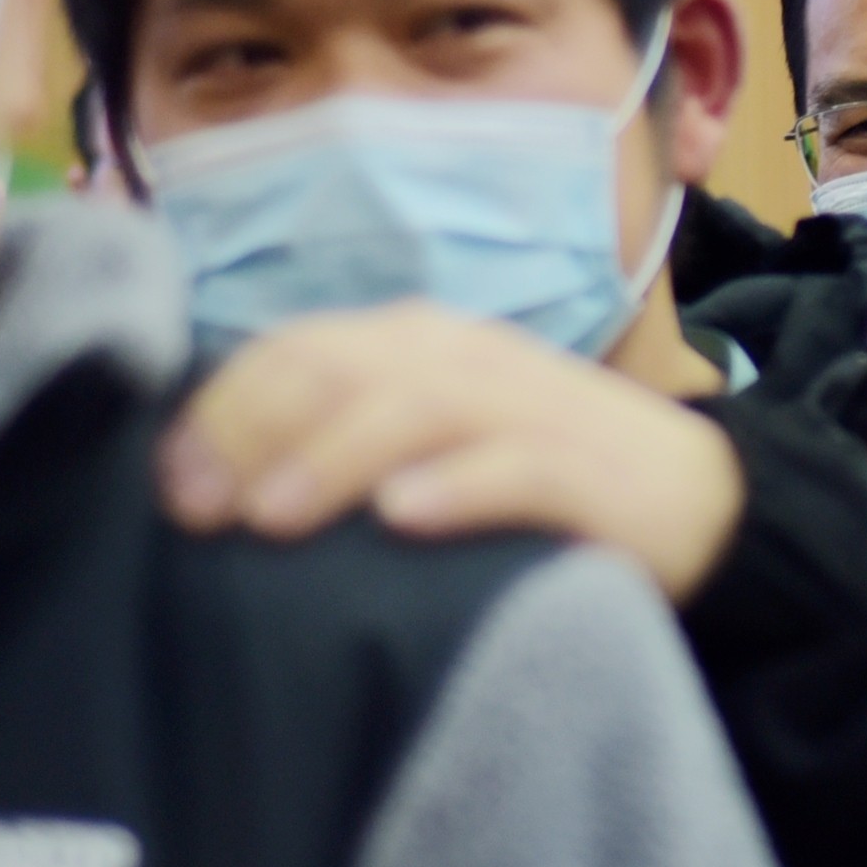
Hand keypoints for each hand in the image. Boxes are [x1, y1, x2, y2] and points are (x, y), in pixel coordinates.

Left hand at [159, 301, 744, 602]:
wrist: (697, 501)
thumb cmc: (531, 485)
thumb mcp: (427, 447)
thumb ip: (339, 442)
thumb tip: (213, 485)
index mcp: (417, 347)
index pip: (299, 348)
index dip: (222, 410)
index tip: (169, 490)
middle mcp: (466, 360)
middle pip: (342, 368)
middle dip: (256, 432)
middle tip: (199, 511)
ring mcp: (532, 410)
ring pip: (419, 407)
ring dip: (336, 457)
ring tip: (272, 517)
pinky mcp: (595, 475)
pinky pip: (521, 468)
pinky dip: (459, 488)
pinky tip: (403, 519)